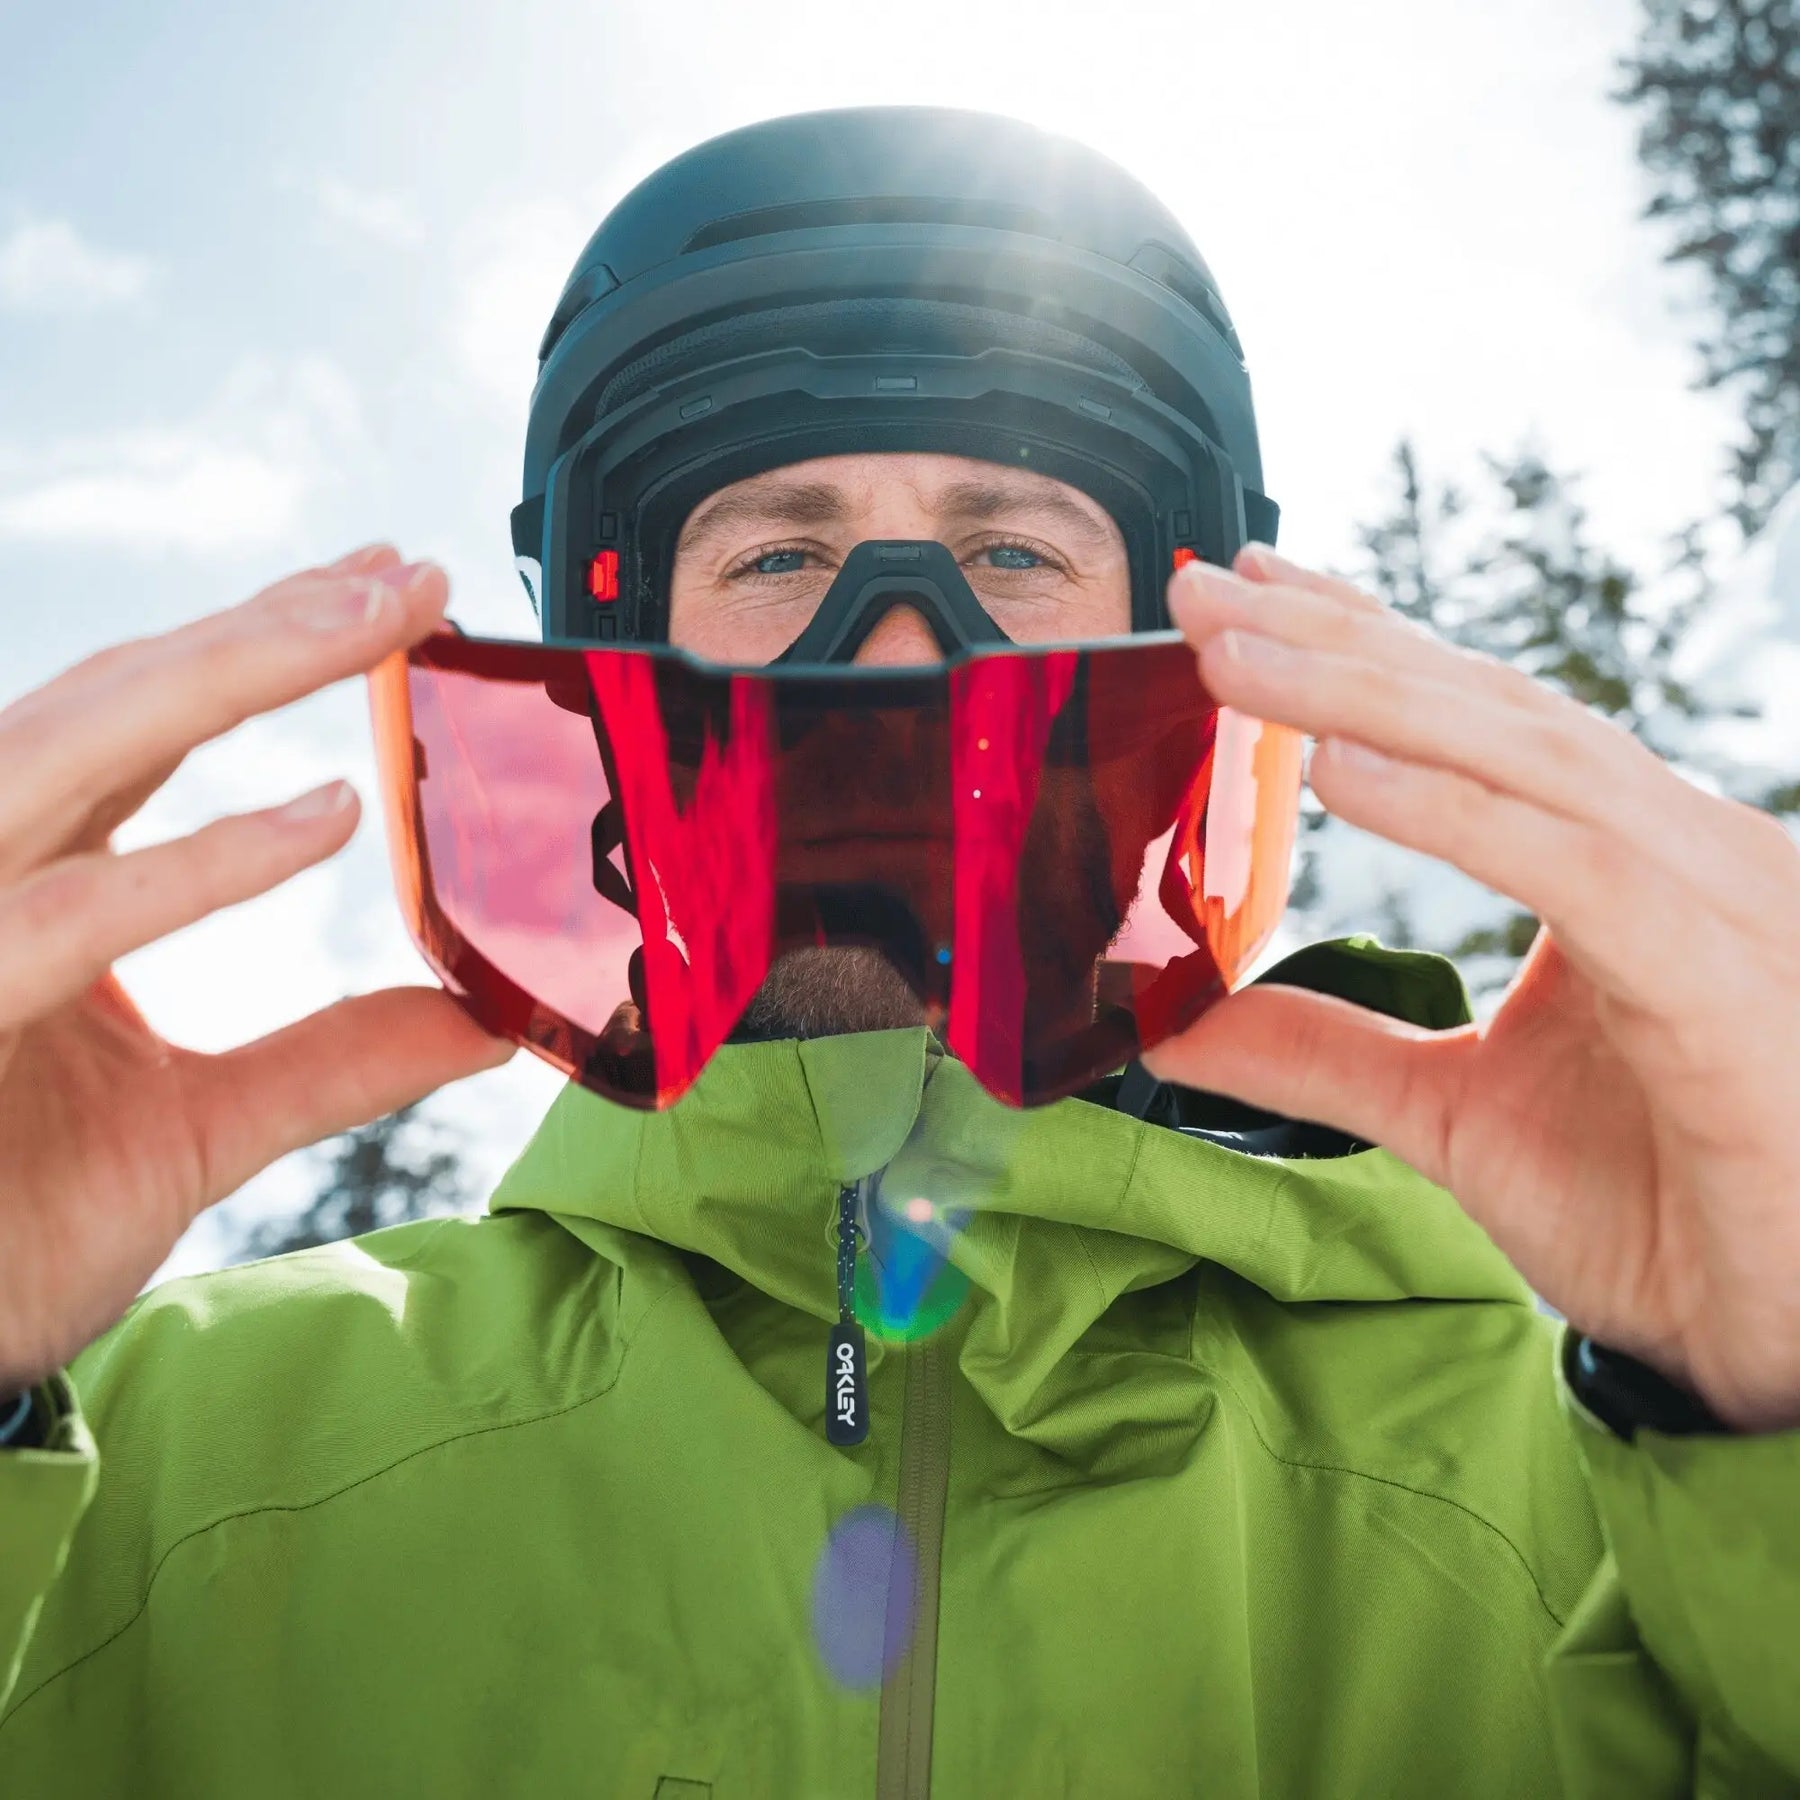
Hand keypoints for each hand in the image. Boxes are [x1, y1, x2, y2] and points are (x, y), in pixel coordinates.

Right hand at [0, 546, 512, 1393]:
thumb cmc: (14, 1223)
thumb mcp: (200, 1130)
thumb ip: (335, 1060)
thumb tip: (485, 1019)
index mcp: (33, 880)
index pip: (145, 725)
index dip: (261, 645)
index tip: (389, 590)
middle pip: (116, 704)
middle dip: (264, 628)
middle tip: (412, 572)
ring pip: (67, 753)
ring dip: (224, 674)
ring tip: (371, 618)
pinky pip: (62, 918)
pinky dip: (191, 864)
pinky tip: (325, 815)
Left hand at [1148, 544, 1799, 1432]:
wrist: (1792, 1339)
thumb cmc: (1664, 1213)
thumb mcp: (1452, 1119)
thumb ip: (1326, 1056)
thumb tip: (1180, 1024)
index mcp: (1627, 866)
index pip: (1477, 723)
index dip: (1358, 648)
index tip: (1238, 604)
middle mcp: (1678, 854)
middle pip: (1488, 709)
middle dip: (1338, 642)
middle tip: (1202, 596)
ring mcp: (1715, 904)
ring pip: (1524, 759)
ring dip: (1365, 695)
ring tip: (1233, 656)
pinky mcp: (1724, 986)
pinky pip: (1577, 869)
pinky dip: (1454, 814)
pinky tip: (1340, 768)